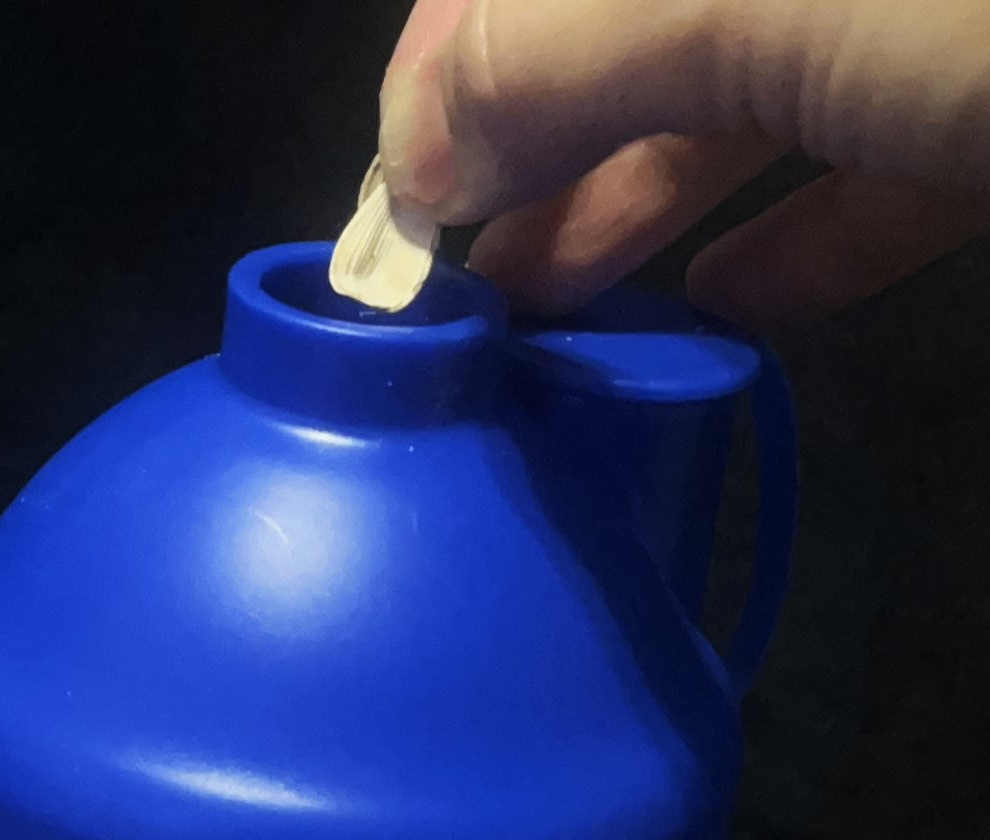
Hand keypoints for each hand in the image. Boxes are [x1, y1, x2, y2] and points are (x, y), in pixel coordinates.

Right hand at [378, 0, 989, 324]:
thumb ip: (571, 57)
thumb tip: (416, 154)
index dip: (448, 70)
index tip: (400, 208)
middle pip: (621, 49)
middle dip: (525, 165)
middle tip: (464, 288)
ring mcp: (901, 29)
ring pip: (729, 118)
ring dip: (626, 218)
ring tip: (550, 319)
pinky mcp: (980, 117)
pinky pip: (860, 185)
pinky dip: (786, 251)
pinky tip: (728, 310)